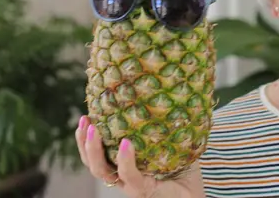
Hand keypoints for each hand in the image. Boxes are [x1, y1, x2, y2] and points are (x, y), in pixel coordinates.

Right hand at [75, 115, 204, 197]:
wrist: (195, 196)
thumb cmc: (185, 170)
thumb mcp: (172, 142)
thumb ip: (166, 123)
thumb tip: (168, 91)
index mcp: (125, 165)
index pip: (99, 153)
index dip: (87, 137)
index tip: (85, 116)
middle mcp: (123, 176)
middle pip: (93, 162)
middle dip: (83, 142)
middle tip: (84, 120)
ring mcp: (131, 185)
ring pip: (102, 171)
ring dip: (94, 150)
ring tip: (94, 128)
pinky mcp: (143, 192)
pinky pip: (129, 176)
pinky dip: (125, 160)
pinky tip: (125, 143)